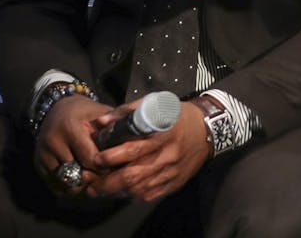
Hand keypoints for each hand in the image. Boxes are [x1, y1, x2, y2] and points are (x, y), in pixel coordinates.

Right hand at [33, 95, 112, 197]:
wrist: (55, 108)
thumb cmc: (83, 112)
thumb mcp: (99, 112)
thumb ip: (114, 127)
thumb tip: (134, 143)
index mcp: (69, 128)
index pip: (91, 160)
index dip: (106, 167)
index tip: (116, 168)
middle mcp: (52, 142)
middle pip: (78, 175)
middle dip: (96, 180)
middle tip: (108, 179)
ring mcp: (42, 155)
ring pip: (67, 184)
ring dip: (83, 186)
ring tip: (96, 181)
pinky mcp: (38, 164)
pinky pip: (57, 187)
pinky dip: (71, 188)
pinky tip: (82, 181)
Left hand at [86, 98, 211, 201]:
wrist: (207, 129)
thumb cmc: (176, 114)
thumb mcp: (153, 104)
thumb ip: (125, 112)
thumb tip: (101, 122)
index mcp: (160, 134)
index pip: (132, 150)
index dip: (112, 157)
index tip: (96, 158)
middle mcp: (166, 155)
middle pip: (133, 175)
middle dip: (109, 183)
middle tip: (92, 185)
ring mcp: (171, 171)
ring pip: (141, 188)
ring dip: (119, 192)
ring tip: (103, 190)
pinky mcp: (175, 182)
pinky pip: (152, 194)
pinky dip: (135, 195)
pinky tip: (124, 192)